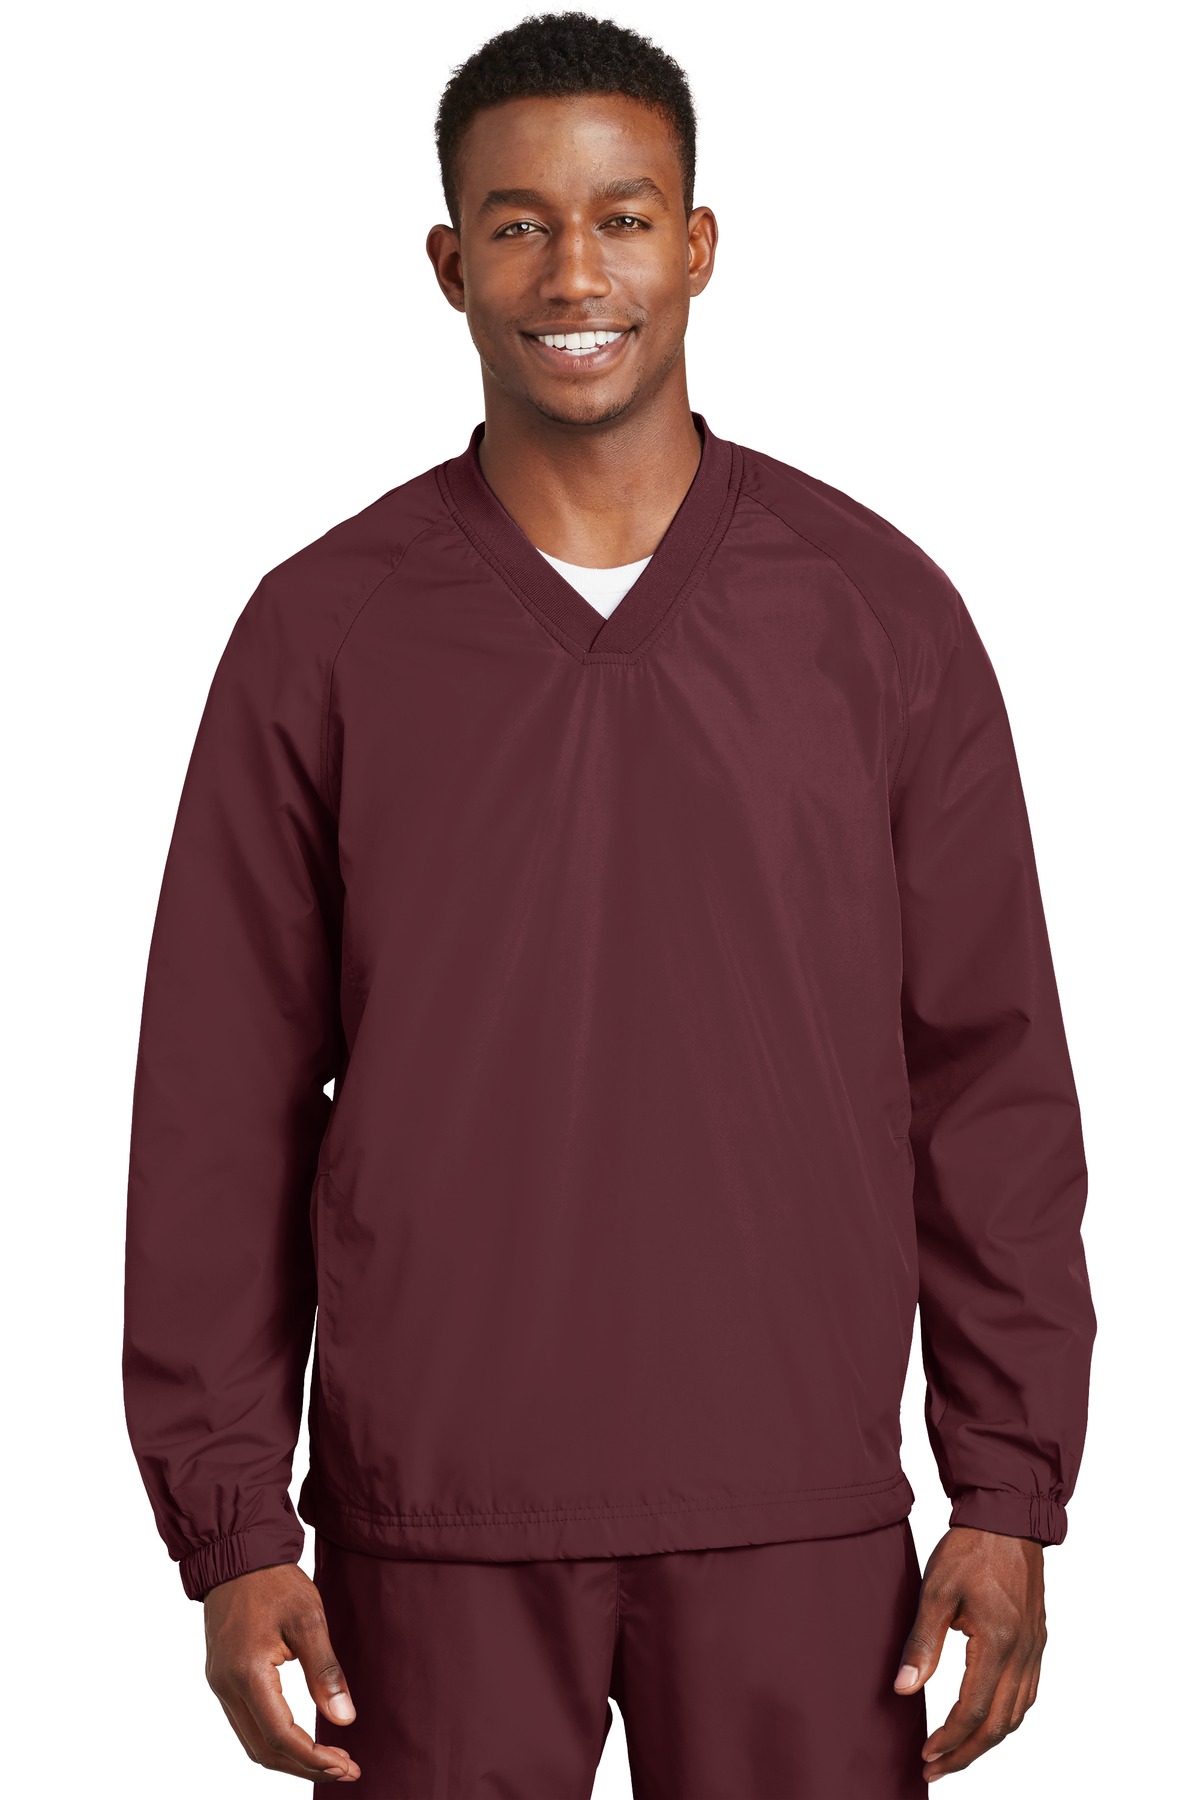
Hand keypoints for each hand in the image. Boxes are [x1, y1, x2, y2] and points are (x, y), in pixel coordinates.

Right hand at [203, 1560, 360, 1782]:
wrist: (237, 1553)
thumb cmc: (274, 1581)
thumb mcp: (308, 1618)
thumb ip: (325, 1671)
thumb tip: (345, 1720)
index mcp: (246, 1673)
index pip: (281, 1736)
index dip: (314, 1758)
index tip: (347, 1765)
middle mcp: (226, 1686)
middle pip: (263, 1749)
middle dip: (305, 1766)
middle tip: (345, 1769)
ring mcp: (219, 1684)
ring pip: (252, 1742)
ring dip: (289, 1757)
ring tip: (329, 1760)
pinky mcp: (222, 1677)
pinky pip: (246, 1723)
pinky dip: (274, 1739)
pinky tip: (300, 1738)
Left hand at [892, 1525, 1046, 1782]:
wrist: (1007, 1518)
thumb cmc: (970, 1549)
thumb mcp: (936, 1591)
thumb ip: (922, 1644)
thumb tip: (904, 1690)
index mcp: (999, 1642)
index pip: (975, 1710)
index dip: (950, 1739)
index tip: (926, 1755)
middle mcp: (1023, 1652)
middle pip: (999, 1724)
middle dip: (967, 1753)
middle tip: (936, 1768)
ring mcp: (1034, 1648)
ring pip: (1017, 1714)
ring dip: (988, 1740)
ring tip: (956, 1753)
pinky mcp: (1036, 1641)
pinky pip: (1027, 1694)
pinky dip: (1006, 1717)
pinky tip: (986, 1720)